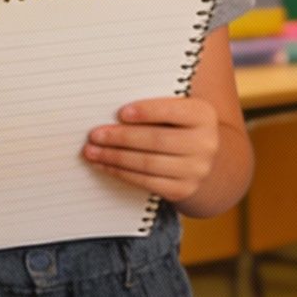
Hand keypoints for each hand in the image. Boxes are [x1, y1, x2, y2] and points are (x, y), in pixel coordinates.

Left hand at [84, 95, 220, 202]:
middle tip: (94, 135)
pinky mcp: (183, 190)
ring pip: (147, 163)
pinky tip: (105, 165)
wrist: (203, 162)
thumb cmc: (178, 128)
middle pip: (156, 140)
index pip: (172, 111)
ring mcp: (196, 170)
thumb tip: (112, 107)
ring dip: (114, 157)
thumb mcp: (177, 112)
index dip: (146, 112)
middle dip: (121, 137)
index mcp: (203, 115)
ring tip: (92, 151)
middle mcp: (205, 143)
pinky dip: (121, 173)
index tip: (120, 113)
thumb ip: (155, 106)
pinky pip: (146, 182)